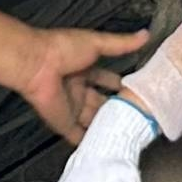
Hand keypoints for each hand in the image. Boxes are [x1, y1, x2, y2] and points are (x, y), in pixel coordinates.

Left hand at [14, 25, 149, 143]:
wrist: (37, 65)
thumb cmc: (61, 49)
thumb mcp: (97, 43)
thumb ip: (121, 44)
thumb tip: (144, 35)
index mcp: (84, 69)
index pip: (105, 79)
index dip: (120, 85)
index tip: (136, 91)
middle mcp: (77, 89)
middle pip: (101, 102)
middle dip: (116, 108)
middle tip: (137, 115)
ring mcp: (71, 107)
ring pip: (93, 120)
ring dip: (107, 125)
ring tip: (129, 132)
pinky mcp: (64, 123)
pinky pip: (79, 136)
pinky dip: (90, 141)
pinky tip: (106, 146)